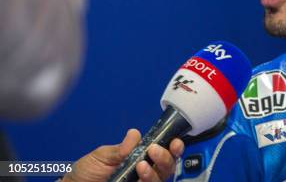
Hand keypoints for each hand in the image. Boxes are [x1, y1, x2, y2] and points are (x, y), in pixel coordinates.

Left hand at [63, 129, 184, 181]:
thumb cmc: (86, 173)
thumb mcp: (101, 156)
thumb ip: (120, 148)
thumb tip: (135, 134)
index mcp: (140, 159)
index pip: (163, 153)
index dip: (173, 148)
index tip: (174, 142)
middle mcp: (143, 174)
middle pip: (167, 168)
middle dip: (166, 158)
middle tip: (154, 150)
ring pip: (160, 180)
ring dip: (154, 172)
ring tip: (141, 165)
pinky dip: (147, 181)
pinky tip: (138, 176)